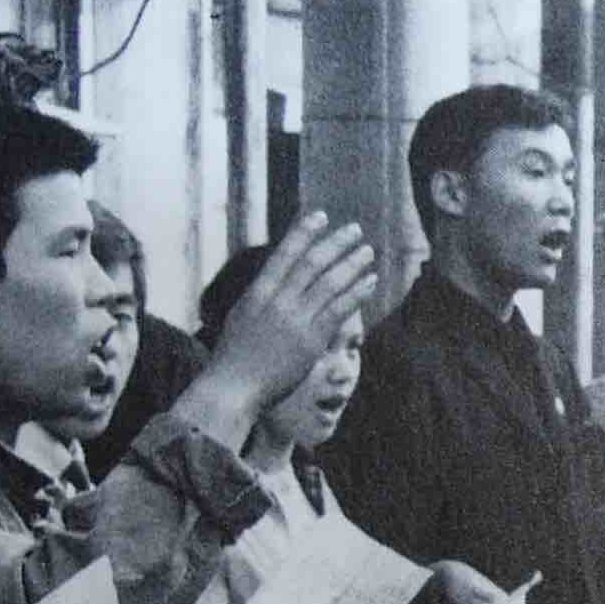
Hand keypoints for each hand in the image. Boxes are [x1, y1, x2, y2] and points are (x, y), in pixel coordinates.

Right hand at [188, 212, 382, 419]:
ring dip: (352, 263)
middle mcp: (277, 301)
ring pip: (330, 282)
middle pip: (311, 262)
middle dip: (335, 242)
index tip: (321, 216)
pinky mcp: (312, 340)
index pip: (284, 253)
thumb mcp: (244, 318)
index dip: (304, 232)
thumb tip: (283, 282)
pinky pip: (340, 310)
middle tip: (354, 229)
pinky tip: (370, 280)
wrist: (234, 387)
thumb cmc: (236, 357)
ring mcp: (295, 320)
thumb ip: (265, 299)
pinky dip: (357, 292)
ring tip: (367, 251)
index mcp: (257, 293)